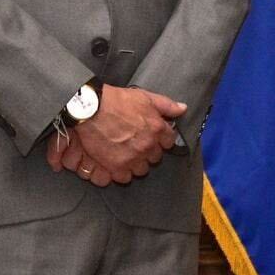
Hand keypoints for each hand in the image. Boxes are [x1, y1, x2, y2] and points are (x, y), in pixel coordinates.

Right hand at [48, 85, 183, 184]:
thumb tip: (183, 109)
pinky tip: (116, 162)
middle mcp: (148, 146)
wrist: (91, 109)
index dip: (160, 139)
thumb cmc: (117, 100)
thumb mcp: (145, 97)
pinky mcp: (116, 167)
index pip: (169, 141)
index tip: (153, 136)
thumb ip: (166, 105)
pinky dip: (121, 172)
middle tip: (136, 144)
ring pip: (141, 169)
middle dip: (148, 152)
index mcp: (157, 129)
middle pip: (155, 158)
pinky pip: (125, 177)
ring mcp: (132, 158)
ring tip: (126, 154)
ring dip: (135, 163)